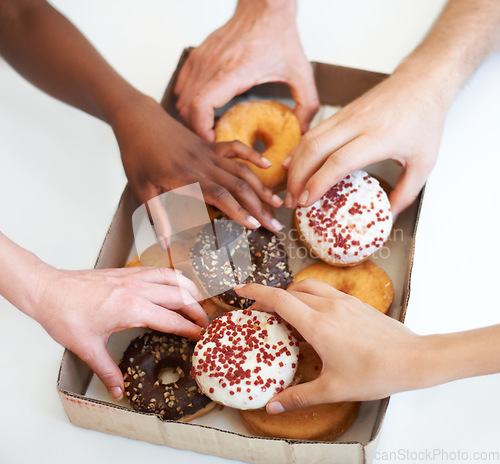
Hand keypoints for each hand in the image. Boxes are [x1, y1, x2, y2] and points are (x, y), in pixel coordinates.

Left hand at [35, 264, 207, 399]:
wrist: (48, 290)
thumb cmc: (65, 315)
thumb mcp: (87, 348)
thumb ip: (107, 371)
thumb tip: (118, 390)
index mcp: (133, 309)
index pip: (172, 320)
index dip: (190, 329)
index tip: (201, 336)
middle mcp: (138, 290)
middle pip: (179, 296)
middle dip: (197, 309)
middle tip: (205, 321)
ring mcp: (132, 277)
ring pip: (172, 277)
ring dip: (188, 288)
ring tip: (197, 300)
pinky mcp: (126, 272)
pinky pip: (157, 270)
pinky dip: (171, 276)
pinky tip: (173, 282)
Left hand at [113, 96, 283, 233]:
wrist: (137, 120)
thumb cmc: (136, 156)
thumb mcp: (141, 189)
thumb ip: (158, 216)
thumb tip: (166, 245)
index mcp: (186, 177)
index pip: (220, 195)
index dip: (239, 211)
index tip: (255, 226)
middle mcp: (203, 164)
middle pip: (238, 186)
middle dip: (259, 206)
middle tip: (276, 225)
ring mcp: (209, 152)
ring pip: (242, 170)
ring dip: (262, 187)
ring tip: (279, 203)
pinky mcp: (210, 144)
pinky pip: (236, 148)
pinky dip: (253, 155)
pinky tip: (268, 166)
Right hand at [174, 0, 318, 141]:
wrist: (265, 7)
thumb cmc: (280, 37)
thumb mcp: (301, 73)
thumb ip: (307, 105)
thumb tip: (303, 131)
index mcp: (233, 72)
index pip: (200, 107)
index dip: (201, 131)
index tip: (214, 142)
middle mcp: (211, 65)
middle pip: (186, 108)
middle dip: (197, 130)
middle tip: (214, 142)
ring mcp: (201, 60)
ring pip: (181, 99)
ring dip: (192, 117)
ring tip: (210, 128)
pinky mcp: (197, 56)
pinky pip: (182, 87)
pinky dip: (189, 103)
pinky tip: (206, 110)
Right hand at [235, 279, 423, 412]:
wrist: (414, 359)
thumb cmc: (375, 373)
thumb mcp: (333, 389)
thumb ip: (299, 396)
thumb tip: (273, 406)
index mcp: (318, 324)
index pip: (279, 299)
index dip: (256, 292)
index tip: (240, 290)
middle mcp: (329, 306)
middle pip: (291, 290)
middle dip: (271, 297)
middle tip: (261, 312)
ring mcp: (344, 302)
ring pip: (309, 286)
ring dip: (293, 293)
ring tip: (286, 311)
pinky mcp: (357, 303)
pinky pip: (326, 292)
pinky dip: (312, 297)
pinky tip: (316, 317)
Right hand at [284, 68, 447, 216]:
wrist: (423, 81)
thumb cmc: (425, 120)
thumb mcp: (424, 162)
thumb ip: (406, 192)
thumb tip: (389, 216)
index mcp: (379, 137)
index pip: (339, 162)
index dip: (318, 183)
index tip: (306, 202)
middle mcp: (358, 123)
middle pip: (315, 150)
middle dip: (297, 179)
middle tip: (292, 202)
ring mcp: (346, 115)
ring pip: (309, 139)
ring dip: (294, 165)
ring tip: (290, 189)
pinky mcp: (340, 112)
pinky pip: (313, 132)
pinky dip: (299, 150)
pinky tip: (292, 165)